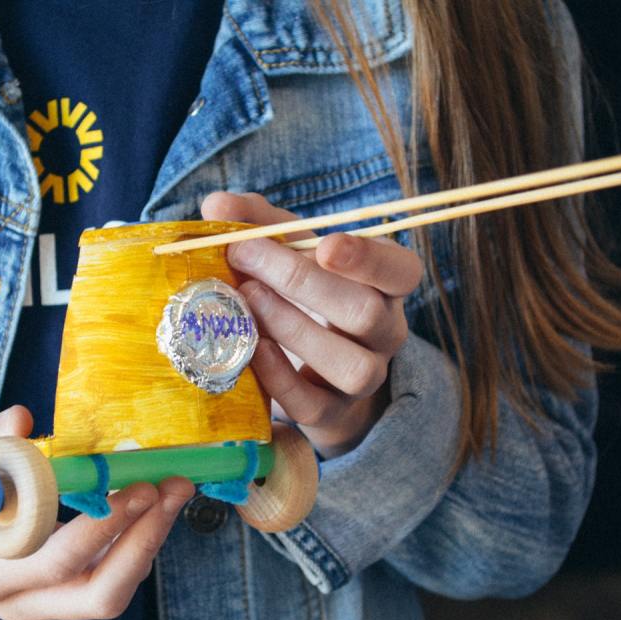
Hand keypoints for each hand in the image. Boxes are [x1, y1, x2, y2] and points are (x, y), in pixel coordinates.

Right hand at [0, 406, 194, 619]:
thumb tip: (22, 423)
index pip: (54, 563)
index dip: (101, 529)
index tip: (136, 486)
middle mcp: (18, 599)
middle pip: (99, 594)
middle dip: (144, 544)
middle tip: (172, 489)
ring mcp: (41, 599)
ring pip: (112, 589)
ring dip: (149, 540)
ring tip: (173, 486)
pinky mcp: (58, 588)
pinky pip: (108, 574)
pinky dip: (136, 539)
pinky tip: (152, 498)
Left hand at [202, 192, 422, 456]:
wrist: (314, 375)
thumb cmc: (301, 296)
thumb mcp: (287, 251)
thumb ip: (259, 222)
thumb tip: (218, 204)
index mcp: (386, 285)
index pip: (402, 270)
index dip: (369, 258)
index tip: (325, 244)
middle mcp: (385, 333)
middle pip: (365, 312)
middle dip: (301, 282)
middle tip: (244, 254)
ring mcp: (364, 378)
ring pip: (349, 363)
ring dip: (291, 328)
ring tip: (245, 299)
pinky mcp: (331, 414)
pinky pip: (312, 403)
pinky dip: (278, 377)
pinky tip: (250, 348)